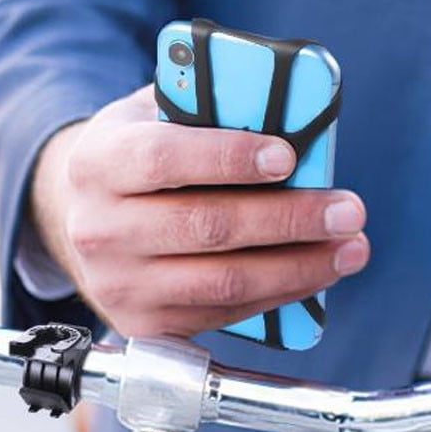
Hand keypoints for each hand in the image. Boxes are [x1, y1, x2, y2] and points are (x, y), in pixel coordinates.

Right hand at [28, 84, 368, 337]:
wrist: (81, 220)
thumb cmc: (132, 159)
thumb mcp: (148, 116)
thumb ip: (201, 107)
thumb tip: (285, 111)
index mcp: (97, 163)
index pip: (162, 160)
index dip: (228, 157)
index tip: (288, 156)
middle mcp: (98, 228)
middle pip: (204, 226)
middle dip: (288, 218)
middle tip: (346, 208)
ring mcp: (117, 283)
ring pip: (222, 281)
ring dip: (298, 265)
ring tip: (348, 246)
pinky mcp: (142, 324)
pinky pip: (223, 313)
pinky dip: (277, 294)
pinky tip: (314, 272)